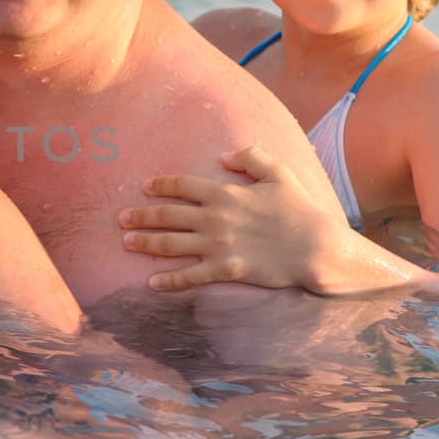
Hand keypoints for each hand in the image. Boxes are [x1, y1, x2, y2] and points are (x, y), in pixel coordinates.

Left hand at [118, 144, 342, 290]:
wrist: (317, 247)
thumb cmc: (300, 209)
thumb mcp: (279, 173)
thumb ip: (251, 157)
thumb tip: (224, 155)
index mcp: (225, 193)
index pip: (183, 185)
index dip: (160, 185)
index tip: (144, 187)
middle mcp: (215, 218)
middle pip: (168, 215)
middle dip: (141, 216)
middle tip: (121, 219)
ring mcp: (218, 245)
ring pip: (171, 244)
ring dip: (146, 243)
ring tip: (126, 243)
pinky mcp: (226, 270)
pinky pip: (190, 276)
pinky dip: (169, 281)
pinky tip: (152, 283)